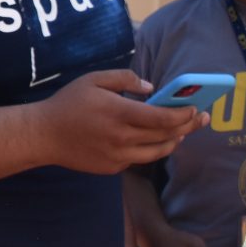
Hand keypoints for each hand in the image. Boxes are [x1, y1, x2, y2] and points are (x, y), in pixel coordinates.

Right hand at [32, 70, 206, 174]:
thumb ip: (124, 79)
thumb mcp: (93, 80)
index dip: (183, 115)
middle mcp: (123, 137)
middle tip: (200, 119)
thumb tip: (151, 88)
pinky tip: (153, 140)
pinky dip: (151, 149)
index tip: (195, 109)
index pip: (162, 118)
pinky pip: (139, 158)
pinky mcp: (113, 167)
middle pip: (166, 135)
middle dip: (188, 127)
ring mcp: (119, 156)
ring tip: (182, 133)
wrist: (45, 135)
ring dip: (174, 141)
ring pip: (158, 152)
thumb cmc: (69, 103)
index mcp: (120, 113)